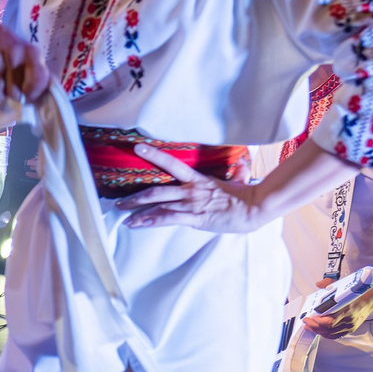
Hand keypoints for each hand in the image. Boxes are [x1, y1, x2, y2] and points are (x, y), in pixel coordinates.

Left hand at [119, 144, 273, 232]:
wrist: (254, 208)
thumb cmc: (245, 197)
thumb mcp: (238, 182)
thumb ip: (237, 174)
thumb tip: (243, 165)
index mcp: (198, 180)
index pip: (172, 164)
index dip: (154, 155)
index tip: (138, 148)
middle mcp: (191, 190)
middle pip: (157, 188)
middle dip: (135, 195)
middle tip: (118, 200)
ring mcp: (191, 204)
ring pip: (158, 203)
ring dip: (138, 210)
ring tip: (123, 214)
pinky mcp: (195, 218)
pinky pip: (168, 218)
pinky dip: (151, 220)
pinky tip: (138, 223)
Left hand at [304, 286, 372, 339]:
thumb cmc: (358, 290)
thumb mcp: (343, 283)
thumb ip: (329, 283)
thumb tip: (318, 284)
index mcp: (347, 308)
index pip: (331, 321)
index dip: (319, 322)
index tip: (311, 317)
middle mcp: (349, 319)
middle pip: (329, 329)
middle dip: (314, 326)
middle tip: (306, 321)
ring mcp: (351, 325)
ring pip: (331, 334)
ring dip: (318, 331)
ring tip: (309, 326)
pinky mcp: (351, 328)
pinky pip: (337, 335)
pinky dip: (327, 334)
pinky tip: (320, 330)